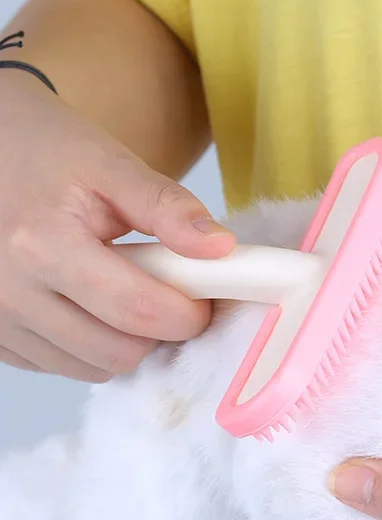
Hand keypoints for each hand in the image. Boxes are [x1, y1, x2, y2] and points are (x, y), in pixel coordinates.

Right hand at [0, 71, 234, 380]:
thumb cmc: (48, 151)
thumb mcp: (113, 165)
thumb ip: (169, 208)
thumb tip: (221, 249)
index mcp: (43, 245)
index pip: (140, 312)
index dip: (189, 314)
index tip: (205, 296)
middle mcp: (9, 294)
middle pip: (119, 353)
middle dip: (159, 330)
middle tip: (168, 292)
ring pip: (92, 368)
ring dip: (125, 342)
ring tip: (125, 291)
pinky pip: (60, 366)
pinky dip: (89, 346)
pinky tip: (91, 304)